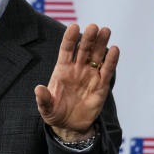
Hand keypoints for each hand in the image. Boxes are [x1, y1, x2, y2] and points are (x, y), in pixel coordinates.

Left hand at [34, 23, 119, 140]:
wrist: (70, 126)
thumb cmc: (55, 114)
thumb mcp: (46, 108)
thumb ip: (43, 99)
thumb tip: (38, 89)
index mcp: (62, 70)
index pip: (66, 50)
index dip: (70, 39)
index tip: (74, 27)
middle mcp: (77, 69)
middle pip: (83, 49)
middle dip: (88, 38)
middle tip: (93, 27)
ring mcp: (90, 76)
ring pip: (96, 56)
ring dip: (101, 44)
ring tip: (105, 31)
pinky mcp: (101, 86)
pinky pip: (107, 71)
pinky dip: (111, 61)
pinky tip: (114, 49)